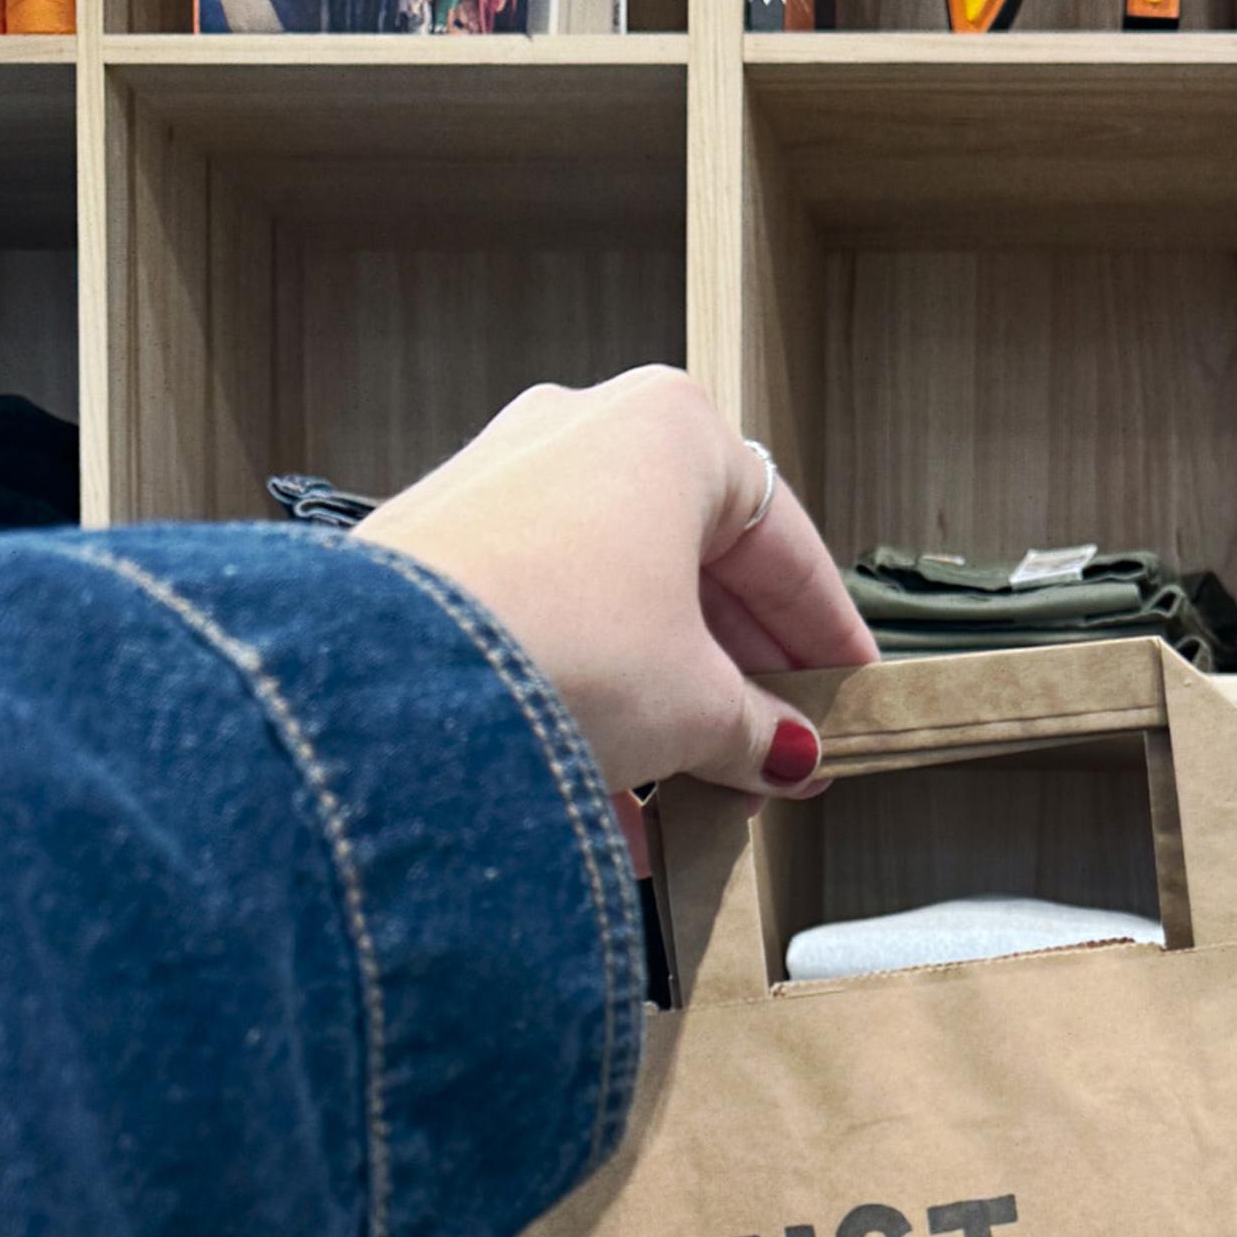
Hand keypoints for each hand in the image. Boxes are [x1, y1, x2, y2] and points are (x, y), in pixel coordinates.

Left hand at [355, 366, 869, 799]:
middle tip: (776, 753)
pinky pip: (542, 629)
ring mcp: (498, 486)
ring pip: (614, 607)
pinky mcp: (436, 551)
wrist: (381, 687)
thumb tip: (790, 755)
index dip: (826, 632)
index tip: (854, 693)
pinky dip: (584, 706)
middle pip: (694, 571)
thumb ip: (759, 730)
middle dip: (737, 679)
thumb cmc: (557, 652)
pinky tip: (605, 806)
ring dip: (661, 708)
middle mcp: (579, 434)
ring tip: (692, 800)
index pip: (783, 541)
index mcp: (670, 430)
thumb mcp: (697, 708)